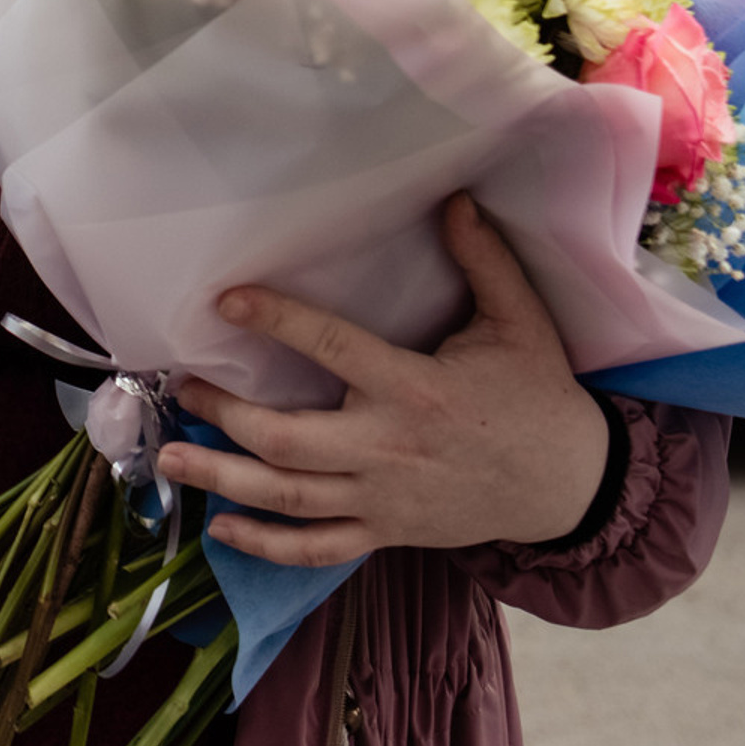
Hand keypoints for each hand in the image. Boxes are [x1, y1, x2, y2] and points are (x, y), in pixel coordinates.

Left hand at [154, 194, 611, 566]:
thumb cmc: (540, 399)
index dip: (279, 321)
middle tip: (180, 386)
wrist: (574, 489)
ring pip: (292, 498)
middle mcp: (389, 449)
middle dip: (227, 416)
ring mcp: (385, 499)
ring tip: (170, 458)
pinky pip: (319, 548)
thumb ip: (484, 260)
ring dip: (225, 480)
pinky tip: (220, 531)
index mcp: (414, 389)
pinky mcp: (388, 532)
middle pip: (290, 440)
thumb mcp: (521, 323)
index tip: (225, 299)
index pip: (334, 349)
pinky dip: (267, 546)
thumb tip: (454, 197)